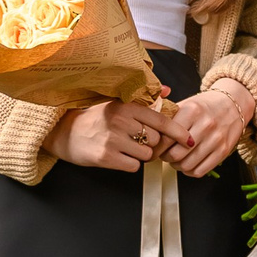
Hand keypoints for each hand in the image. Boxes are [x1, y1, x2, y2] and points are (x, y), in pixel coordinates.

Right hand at [48, 98, 173, 172]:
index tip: (189, 139)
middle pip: (156, 140)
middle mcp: (120, 121)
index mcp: (126, 106)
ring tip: (127, 148)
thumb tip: (168, 90)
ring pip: (146, 155)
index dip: (178, 132)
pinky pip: (134, 166)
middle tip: (139, 141)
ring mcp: (112, 139)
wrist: (67, 134)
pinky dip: (130, 164)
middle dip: (152, 144)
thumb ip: (144, 98)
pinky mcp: (106, 157)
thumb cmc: (97, 119)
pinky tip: (119, 156)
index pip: (160, 120)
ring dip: (142, 155)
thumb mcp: (118, 103)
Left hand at [162, 78, 256, 179]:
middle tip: (164, 154)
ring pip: (187, 165)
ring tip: (176, 159)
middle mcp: (205, 125)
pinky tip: (188, 163)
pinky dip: (190, 171)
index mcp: (192, 111)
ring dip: (177, 165)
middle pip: (175, 154)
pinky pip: (201, 171)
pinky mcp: (224, 151)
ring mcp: (216, 139)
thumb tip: (149, 131)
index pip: (166, 137)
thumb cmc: (206, 106)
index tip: (153, 149)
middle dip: (165, 158)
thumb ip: (168, 117)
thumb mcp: (187, 104)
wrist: (233, 103)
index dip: (156, 147)